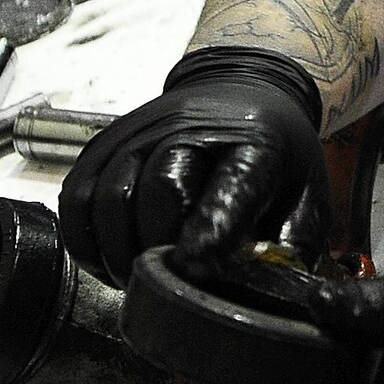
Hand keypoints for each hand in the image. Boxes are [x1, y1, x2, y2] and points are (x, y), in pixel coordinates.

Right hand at [58, 47, 330, 285]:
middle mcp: (190, 128)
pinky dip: (85, 241)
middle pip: (158, 191)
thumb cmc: (273, 153)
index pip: (229, 186)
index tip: (197, 268)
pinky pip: (76, 198)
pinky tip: (108, 263)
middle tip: (167, 289)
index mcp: (254, 143)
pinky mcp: (102, 144)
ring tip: (137, 282)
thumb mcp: (307, 194)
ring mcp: (139, 131)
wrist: (241, 90)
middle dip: (159, 251)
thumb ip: (292, 245)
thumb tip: (270, 294)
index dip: (210, 230)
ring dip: (118, 253)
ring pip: (110, 197)